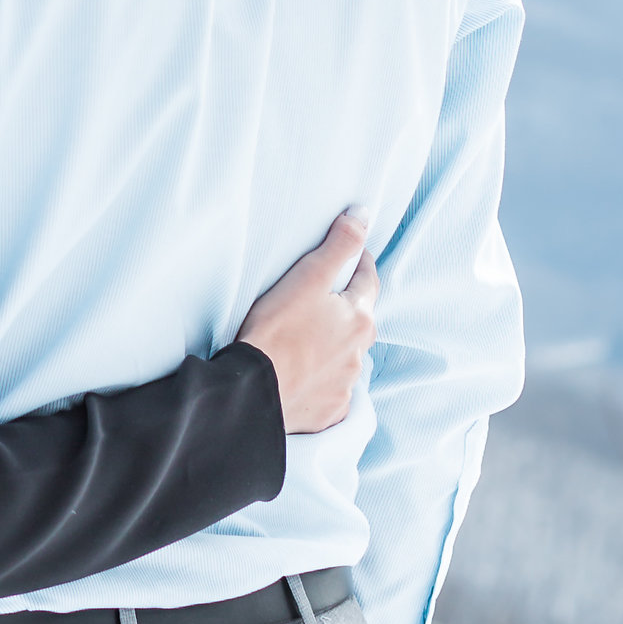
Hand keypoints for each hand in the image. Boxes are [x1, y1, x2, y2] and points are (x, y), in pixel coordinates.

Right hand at [239, 212, 378, 434]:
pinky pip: (332, 388)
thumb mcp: (307, 277)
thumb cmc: (276, 330)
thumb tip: (363, 214)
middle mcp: (359, 352)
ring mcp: (346, 384)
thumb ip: (338, 245)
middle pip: (359, 320)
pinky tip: (303, 373)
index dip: (359, 263)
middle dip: (346, 306)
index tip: (350, 255)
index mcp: (359, 318)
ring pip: (346, 355)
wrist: (255, 391)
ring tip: (307, 338)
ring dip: (334, 344)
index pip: (368, 280)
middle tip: (322, 297)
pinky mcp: (330, 409)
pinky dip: (322, 378)